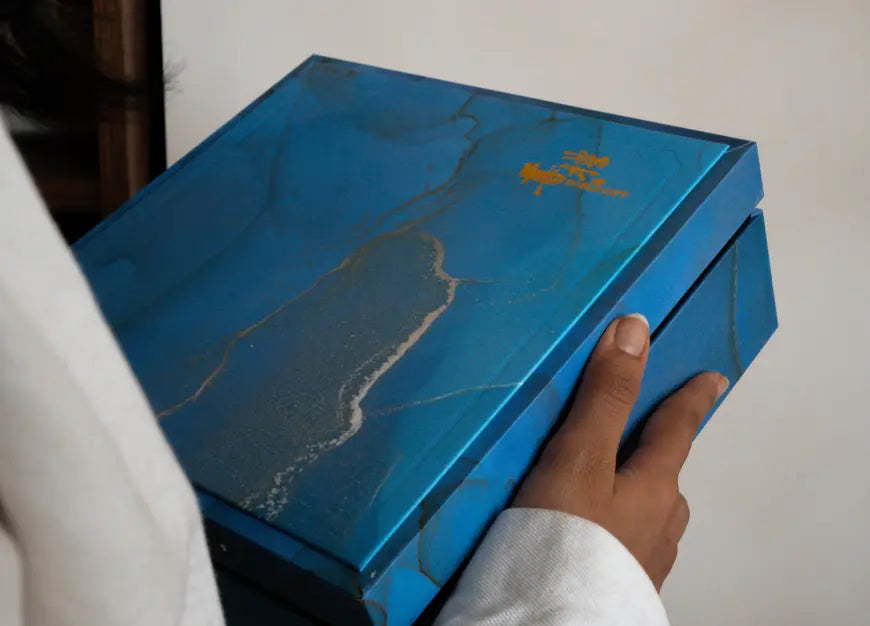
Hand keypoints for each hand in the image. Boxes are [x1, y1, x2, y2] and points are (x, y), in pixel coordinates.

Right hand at [514, 314, 727, 589]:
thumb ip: (605, 396)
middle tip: (638, 435)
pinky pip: (627, 541)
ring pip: (648, 512)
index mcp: (656, 485)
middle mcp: (661, 522)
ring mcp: (646, 558)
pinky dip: (613, 526)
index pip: (678, 427)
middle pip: (664, 474)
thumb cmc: (566, 535)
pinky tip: (589, 535)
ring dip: (633, 492)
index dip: (691, 398)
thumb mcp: (579, 455)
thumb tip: (636, 329)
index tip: (714, 379)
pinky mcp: (623, 583)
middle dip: (655, 451)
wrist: (553, 620)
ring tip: (602, 488)